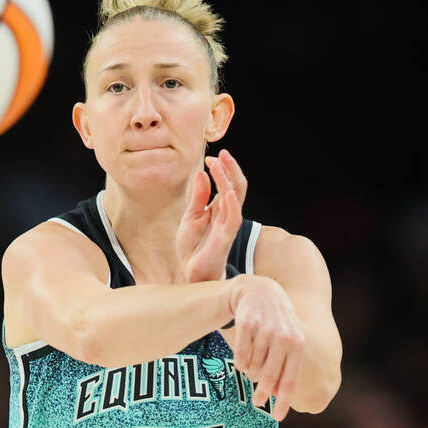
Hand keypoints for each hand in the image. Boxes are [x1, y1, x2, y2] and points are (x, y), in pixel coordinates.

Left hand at [176, 149, 247, 282]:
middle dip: (230, 168)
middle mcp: (227, 214)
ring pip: (236, 197)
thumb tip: (201, 173)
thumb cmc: (192, 248)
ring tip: (220, 163)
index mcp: (220, 209)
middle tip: (221, 153)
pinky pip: (234, 218)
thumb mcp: (191, 217)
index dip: (221, 169)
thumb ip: (198, 197)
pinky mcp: (225, 237)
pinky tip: (228, 192)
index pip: (227, 184)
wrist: (191, 274)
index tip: (211, 158)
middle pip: (236, 186)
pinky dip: (233, 204)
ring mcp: (228, 225)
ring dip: (228, 179)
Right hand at [227, 275, 304, 420]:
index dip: (283, 400)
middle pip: (270, 376)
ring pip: (254, 365)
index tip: (277, 417)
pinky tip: (241, 365)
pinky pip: (241, 353)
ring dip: (251, 373)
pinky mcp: (247, 323)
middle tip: (257, 403)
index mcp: (297, 344)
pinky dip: (240, 362)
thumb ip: (286, 364)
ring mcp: (265, 330)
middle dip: (263, 393)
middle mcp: (283, 337)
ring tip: (250, 372)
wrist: (259, 291)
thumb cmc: (275, 322)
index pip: (289, 379)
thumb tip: (278, 393)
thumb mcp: (288, 339)